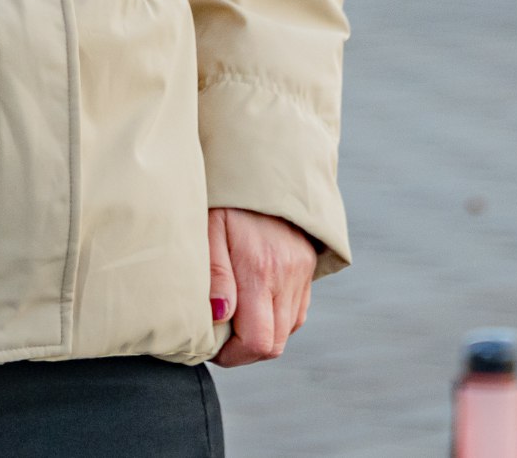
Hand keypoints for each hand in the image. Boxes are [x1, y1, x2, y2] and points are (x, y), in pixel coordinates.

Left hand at [208, 208, 317, 366]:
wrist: (262, 162)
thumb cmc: (225, 196)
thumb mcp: (208, 228)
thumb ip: (214, 275)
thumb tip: (219, 317)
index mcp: (260, 270)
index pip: (258, 342)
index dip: (232, 355)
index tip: (211, 345)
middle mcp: (287, 276)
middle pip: (275, 344)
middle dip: (245, 351)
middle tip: (220, 337)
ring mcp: (301, 272)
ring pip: (289, 330)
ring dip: (262, 334)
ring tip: (235, 319)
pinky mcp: (307, 266)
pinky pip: (298, 310)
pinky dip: (278, 318)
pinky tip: (256, 304)